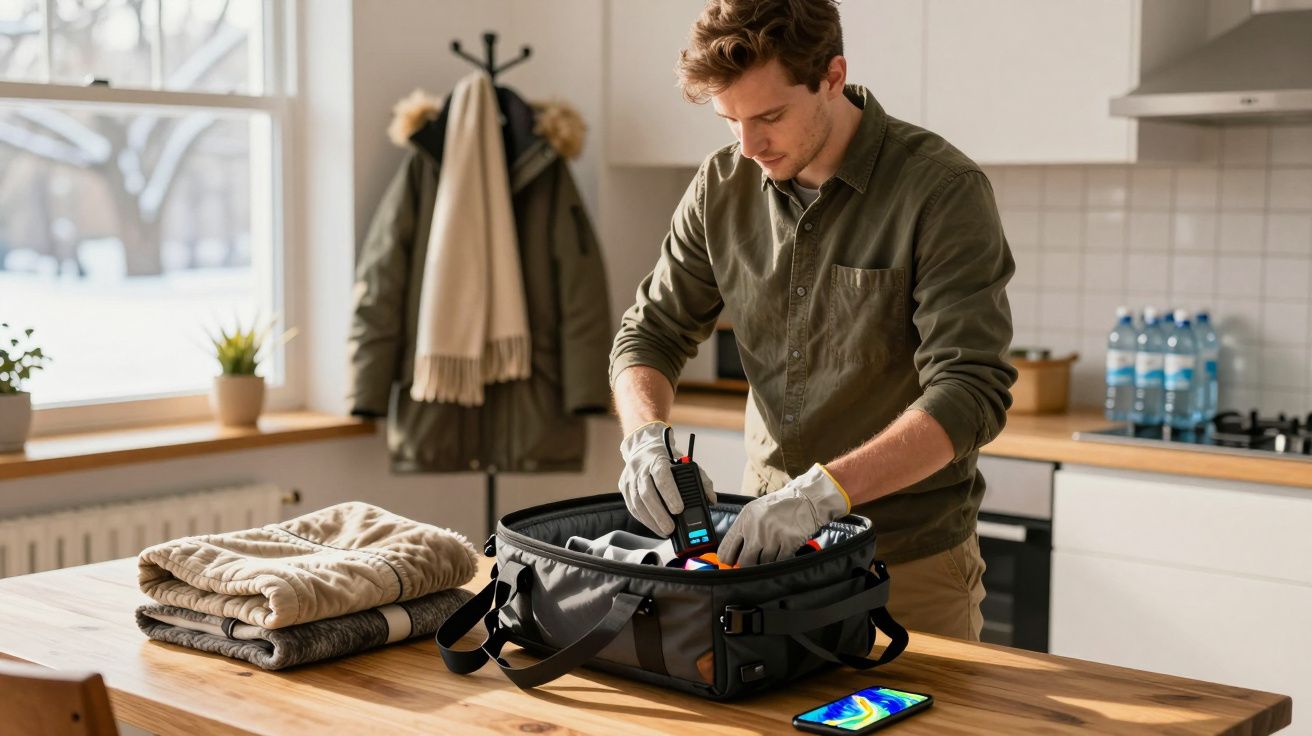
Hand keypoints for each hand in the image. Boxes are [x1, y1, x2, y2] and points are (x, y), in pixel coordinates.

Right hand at [618, 421, 716, 536]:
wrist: (643, 448)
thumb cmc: (667, 459)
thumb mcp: (686, 464)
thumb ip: (701, 480)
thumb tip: (711, 499)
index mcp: (657, 460)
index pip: (662, 476)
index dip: (670, 494)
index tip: (679, 509)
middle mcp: (640, 468)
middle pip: (647, 493)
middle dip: (659, 514)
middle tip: (670, 528)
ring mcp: (630, 478)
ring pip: (636, 503)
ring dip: (651, 520)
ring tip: (664, 531)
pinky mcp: (623, 487)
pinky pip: (631, 507)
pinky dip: (643, 519)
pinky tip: (653, 525)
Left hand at [718, 463, 849, 565]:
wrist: (806, 500)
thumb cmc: (780, 506)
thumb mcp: (756, 511)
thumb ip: (743, 530)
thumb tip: (733, 554)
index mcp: (745, 519)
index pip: (728, 547)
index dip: (727, 561)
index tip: (729, 567)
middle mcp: (756, 528)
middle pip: (745, 560)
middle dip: (747, 566)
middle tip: (752, 566)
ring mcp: (772, 536)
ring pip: (763, 563)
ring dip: (767, 562)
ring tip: (773, 549)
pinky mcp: (788, 542)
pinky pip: (779, 562)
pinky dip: (780, 560)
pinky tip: (783, 550)